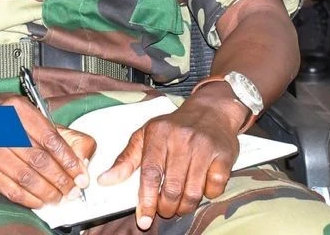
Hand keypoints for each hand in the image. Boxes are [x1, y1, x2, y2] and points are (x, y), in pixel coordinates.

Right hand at [0, 97, 94, 208]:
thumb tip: (77, 158)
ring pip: (26, 177)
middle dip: (61, 179)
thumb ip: (52, 133)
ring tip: (60, 196)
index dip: (68, 159)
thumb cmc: (3, 122)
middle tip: (73, 189)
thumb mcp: (27, 115)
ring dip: (48, 191)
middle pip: (39, 159)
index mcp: (17, 109)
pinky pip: (11, 189)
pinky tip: (41, 200)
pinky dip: (30, 199)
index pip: (49, 137)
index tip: (80, 173)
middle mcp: (2, 128)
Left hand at [101, 88, 242, 228]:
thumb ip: (126, 159)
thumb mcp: (145, 135)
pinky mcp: (224, 155)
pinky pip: (214, 188)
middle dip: (166, 208)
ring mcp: (204, 147)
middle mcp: (182, 139)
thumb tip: (104, 180)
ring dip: (185, 206)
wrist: (211, 110)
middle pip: (172, 188)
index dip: (146, 200)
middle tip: (165, 210)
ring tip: (180, 205)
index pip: (150, 173)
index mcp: (159, 134)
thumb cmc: (174, 126)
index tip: (143, 220)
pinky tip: (201, 187)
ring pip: (193, 192)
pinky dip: (207, 195)